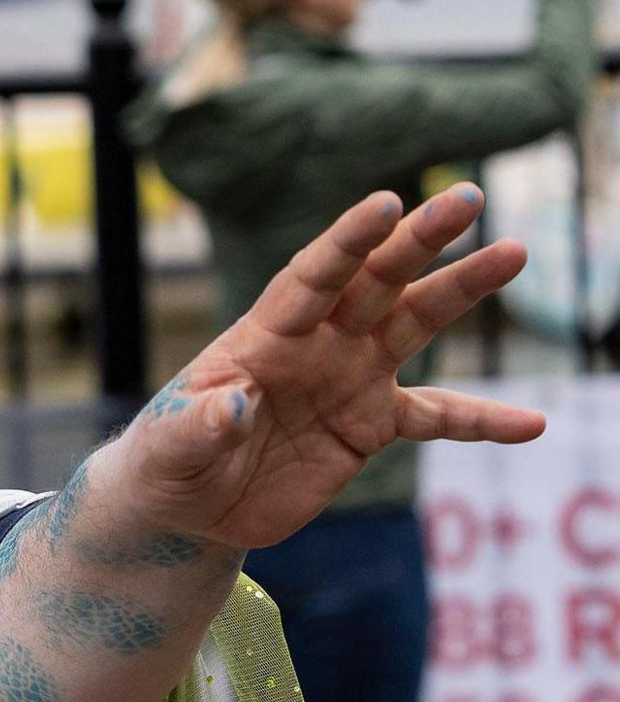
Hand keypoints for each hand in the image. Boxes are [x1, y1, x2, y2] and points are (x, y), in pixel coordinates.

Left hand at [103, 186, 542, 550]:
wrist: (188, 502)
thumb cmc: (169, 456)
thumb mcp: (172, 443)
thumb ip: (202, 424)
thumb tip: (234, 407)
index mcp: (264, 335)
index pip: (313, 277)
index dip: (347, 242)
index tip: (386, 204)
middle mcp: (316, 344)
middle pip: (375, 281)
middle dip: (418, 240)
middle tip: (468, 198)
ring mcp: (349, 378)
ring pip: (413, 324)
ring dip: (461, 291)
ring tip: (514, 253)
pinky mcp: (370, 426)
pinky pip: (437, 417)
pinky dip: (482, 420)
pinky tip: (531, 423)